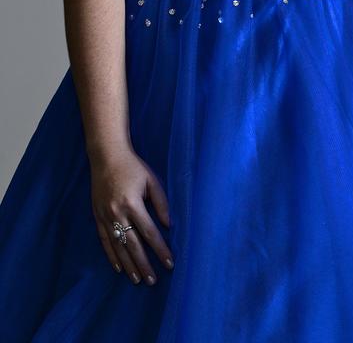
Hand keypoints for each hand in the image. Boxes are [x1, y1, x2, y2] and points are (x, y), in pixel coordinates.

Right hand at [90, 147, 173, 283]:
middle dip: (145, 264)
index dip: (160, 249)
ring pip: (118, 247)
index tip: (169, 263)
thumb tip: (168, 225)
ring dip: (129, 265)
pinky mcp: (97, 217)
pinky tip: (119, 268)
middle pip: (133, 245)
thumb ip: (161, 203)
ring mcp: (105, 217)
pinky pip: (105, 241)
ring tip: (138, 280)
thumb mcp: (151, 180)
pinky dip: (112, 256)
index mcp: (132, 204)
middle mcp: (117, 214)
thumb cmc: (133, 167)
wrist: (106, 157)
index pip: (150, 233)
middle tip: (154, 280)